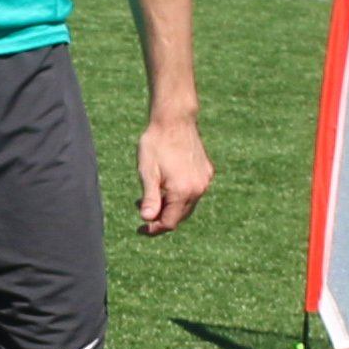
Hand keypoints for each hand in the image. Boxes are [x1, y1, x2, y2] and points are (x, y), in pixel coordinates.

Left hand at [136, 116, 211, 235]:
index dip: (155, 229)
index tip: (141, 229)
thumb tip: (147, 219)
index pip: (170, 222)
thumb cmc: (156, 144)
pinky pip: (193, 192)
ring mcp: (205, 180)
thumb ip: (149, 197)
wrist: (175, 119)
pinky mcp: (206, 172)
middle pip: (180, 216)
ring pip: (187, 204)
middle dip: (161, 217)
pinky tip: (166, 185)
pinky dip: (180, 195)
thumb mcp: (147, 172)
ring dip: (170, 206)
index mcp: (183, 191)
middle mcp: (198, 188)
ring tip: (152, 196)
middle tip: (142, 210)